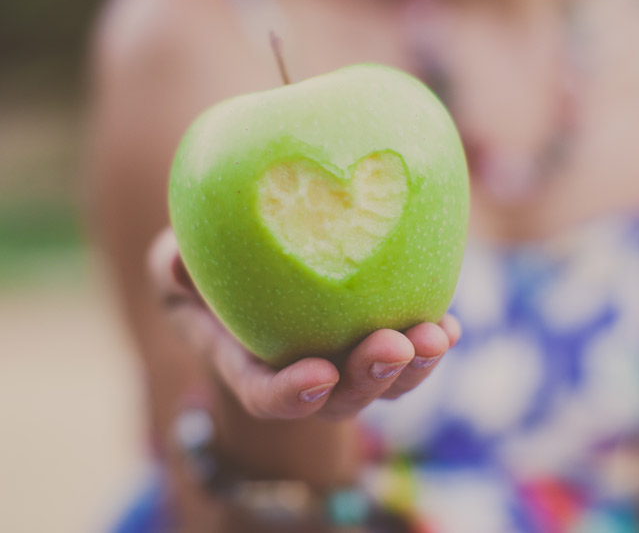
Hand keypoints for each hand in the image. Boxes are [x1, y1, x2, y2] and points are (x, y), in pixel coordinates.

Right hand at [148, 228, 460, 420]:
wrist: (245, 254)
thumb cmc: (202, 261)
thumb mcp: (174, 258)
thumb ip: (175, 266)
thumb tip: (179, 259)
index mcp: (248, 361)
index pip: (267, 394)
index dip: (291, 394)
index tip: (316, 374)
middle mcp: (301, 370)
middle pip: (340, 398)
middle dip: (370, 379)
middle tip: (395, 345)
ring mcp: (342, 355)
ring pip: (384, 382)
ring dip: (414, 366)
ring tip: (438, 335)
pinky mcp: (373, 328)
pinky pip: (408, 347)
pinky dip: (432, 341)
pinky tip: (450, 324)